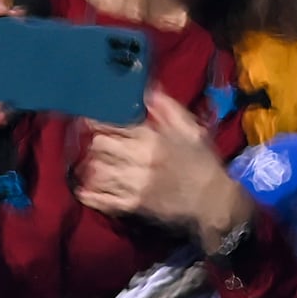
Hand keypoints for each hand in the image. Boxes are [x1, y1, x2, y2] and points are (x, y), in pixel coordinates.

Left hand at [77, 85, 246, 242]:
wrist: (212, 198)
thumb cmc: (201, 161)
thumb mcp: (190, 130)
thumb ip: (168, 110)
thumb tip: (149, 91)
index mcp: (152, 139)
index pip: (114, 125)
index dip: (98, 121)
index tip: (89, 119)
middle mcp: (139, 161)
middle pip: (100, 146)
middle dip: (97, 143)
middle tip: (98, 142)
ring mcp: (134, 185)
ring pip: (97, 172)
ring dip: (92, 166)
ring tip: (94, 163)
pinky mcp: (133, 206)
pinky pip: (104, 201)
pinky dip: (90, 195)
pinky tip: (84, 190)